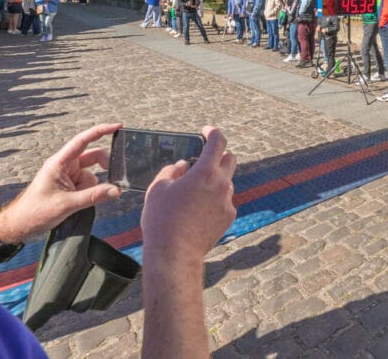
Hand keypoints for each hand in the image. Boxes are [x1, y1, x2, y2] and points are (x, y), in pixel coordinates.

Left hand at [0, 123, 122, 243]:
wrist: (21, 224)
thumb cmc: (35, 211)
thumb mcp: (67, 204)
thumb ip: (93, 196)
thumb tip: (116, 191)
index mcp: (59, 163)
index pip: (82, 141)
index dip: (100, 131)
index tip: (117, 126)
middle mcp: (64, 165)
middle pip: (92, 156)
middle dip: (103, 166)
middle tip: (115, 176)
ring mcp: (67, 175)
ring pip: (92, 173)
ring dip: (93, 186)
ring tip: (81, 201)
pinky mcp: (70, 185)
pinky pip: (88, 184)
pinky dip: (90, 192)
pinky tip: (81, 203)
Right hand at [141, 126, 236, 262]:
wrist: (174, 254)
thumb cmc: (162, 219)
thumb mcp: (158, 189)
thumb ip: (171, 171)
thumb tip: (182, 166)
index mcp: (204, 173)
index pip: (217, 142)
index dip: (213, 132)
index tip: (206, 132)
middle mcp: (221, 184)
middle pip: (229, 159)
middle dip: (218, 155)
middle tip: (203, 160)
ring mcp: (227, 201)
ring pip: (226, 182)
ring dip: (214, 180)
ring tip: (193, 192)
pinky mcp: (229, 217)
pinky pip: (224, 201)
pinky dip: (214, 199)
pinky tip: (197, 211)